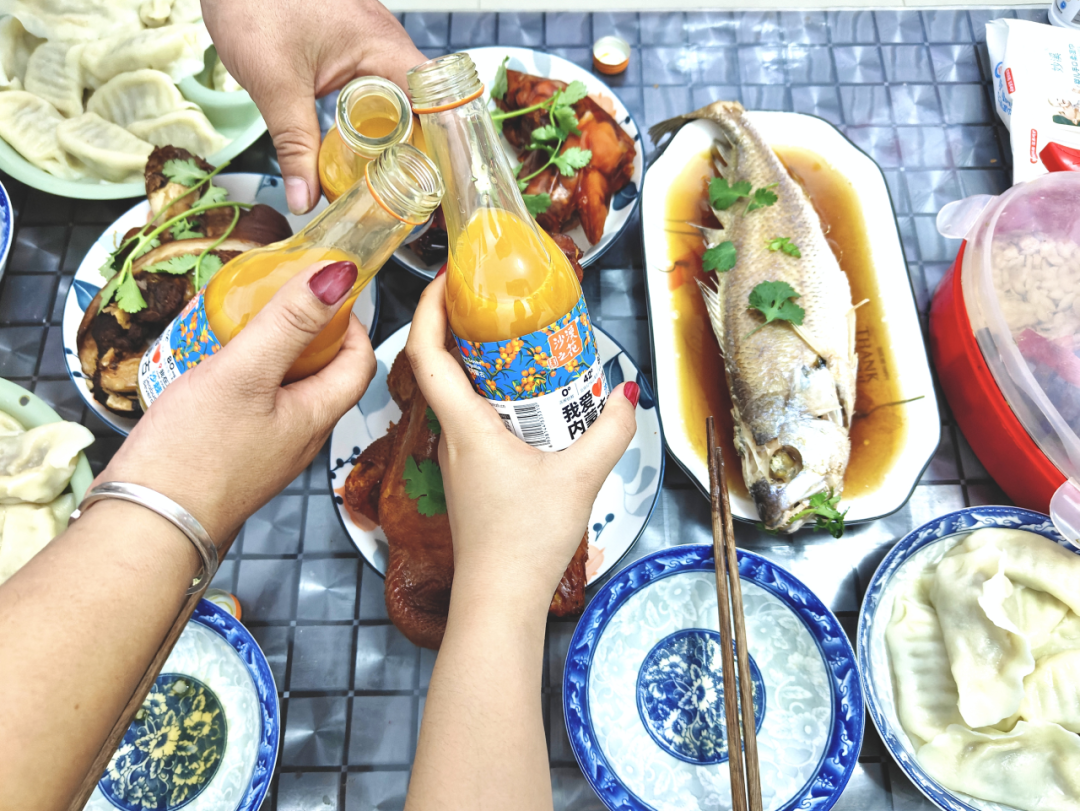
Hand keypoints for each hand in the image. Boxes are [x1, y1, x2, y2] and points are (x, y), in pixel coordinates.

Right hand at [100, 261, 375, 544]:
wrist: (147, 526)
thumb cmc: (194, 456)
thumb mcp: (245, 373)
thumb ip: (290, 323)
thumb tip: (338, 276)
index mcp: (317, 416)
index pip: (359, 362)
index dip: (350, 323)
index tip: (323, 293)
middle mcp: (300, 436)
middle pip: (322, 373)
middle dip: (305, 333)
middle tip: (274, 302)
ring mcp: (267, 449)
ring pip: (284, 389)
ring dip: (270, 354)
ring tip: (238, 328)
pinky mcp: (234, 457)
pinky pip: (252, 407)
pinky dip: (242, 378)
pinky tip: (209, 367)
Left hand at [202, 0, 426, 215]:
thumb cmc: (252, 3)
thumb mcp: (275, 86)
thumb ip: (294, 146)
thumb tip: (304, 199)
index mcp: (381, 43)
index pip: (433, 100)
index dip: (439, 142)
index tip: (433, 179)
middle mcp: (386, 37)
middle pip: (420, 103)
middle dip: (416, 145)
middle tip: (409, 189)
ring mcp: (370, 36)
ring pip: (398, 93)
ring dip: (395, 130)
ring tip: (391, 174)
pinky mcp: (351, 39)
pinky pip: (376, 81)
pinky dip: (373, 111)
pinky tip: (361, 138)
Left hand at [405, 275, 638, 609]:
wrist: (499, 599)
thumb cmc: (524, 543)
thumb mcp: (580, 479)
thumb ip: (610, 432)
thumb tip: (626, 395)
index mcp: (465, 427)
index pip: (426, 353)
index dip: (428, 307)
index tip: (447, 277)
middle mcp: (450, 437)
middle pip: (439, 366)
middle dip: (460, 325)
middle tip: (494, 300)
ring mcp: (455, 457)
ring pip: (456, 393)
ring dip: (477, 361)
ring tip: (516, 340)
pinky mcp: (467, 474)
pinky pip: (471, 418)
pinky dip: (491, 395)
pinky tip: (526, 400)